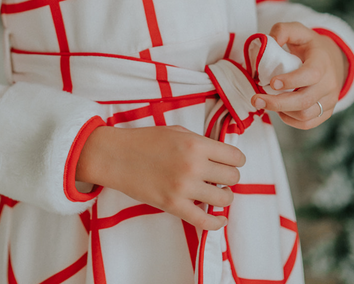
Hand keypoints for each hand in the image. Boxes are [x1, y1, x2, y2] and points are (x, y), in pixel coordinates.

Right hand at [75, 124, 245, 230]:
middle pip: (232, 177)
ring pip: (224, 198)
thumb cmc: (145, 141)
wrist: (116, 156)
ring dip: (224, 196)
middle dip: (230, 177)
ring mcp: (184, 187)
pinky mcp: (174, 205)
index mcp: (195, 144)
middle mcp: (193, 165)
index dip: (236, 159)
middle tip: (221, 176)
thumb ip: (200, 142)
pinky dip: (217, 222)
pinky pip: (205, 221)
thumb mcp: (176, 131)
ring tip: (215, 192)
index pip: (235, 156)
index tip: (231, 162)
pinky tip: (219, 217)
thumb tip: (221, 155)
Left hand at [251, 21, 347, 128]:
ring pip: (305, 115)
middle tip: (255, 100)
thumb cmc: (309, 45)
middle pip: (304, 100)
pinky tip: (278, 110)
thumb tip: (269, 42)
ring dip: (281, 111)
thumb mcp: (297, 30)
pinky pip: (307, 123)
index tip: (272, 82)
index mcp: (322, 62)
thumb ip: (282, 31)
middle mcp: (329, 83)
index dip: (292, 80)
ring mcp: (329, 100)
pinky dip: (290, 120)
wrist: (331, 59)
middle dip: (277, 102)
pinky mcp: (325, 112)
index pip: (310, 75)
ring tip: (265, 102)